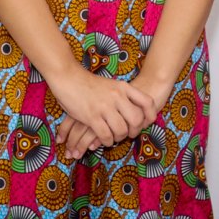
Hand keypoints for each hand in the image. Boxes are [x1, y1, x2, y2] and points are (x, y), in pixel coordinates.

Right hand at [57, 71, 172, 160]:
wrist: (68, 77)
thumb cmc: (88, 83)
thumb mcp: (110, 84)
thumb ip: (122, 95)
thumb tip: (132, 110)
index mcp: (123, 87)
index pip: (146, 101)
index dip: (150, 115)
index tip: (148, 122)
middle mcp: (117, 96)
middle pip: (136, 120)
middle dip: (134, 131)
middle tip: (128, 134)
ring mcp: (105, 106)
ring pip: (121, 130)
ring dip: (118, 137)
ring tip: (113, 137)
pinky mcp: (92, 116)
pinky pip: (106, 135)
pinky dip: (106, 141)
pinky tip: (103, 139)